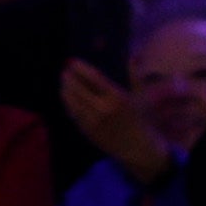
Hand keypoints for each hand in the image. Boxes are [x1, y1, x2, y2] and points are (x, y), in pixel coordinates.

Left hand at [59, 59, 167, 184]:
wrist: (138, 148)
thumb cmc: (141, 120)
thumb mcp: (141, 96)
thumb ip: (135, 75)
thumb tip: (134, 57)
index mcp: (117, 97)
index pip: (94, 78)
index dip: (81, 68)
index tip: (72, 61)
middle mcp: (103, 108)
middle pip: (79, 88)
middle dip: (70, 78)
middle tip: (65, 70)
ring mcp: (94, 121)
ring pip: (74, 101)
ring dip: (66, 89)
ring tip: (64, 81)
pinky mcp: (88, 131)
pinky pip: (74, 114)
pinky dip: (69, 103)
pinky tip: (67, 96)